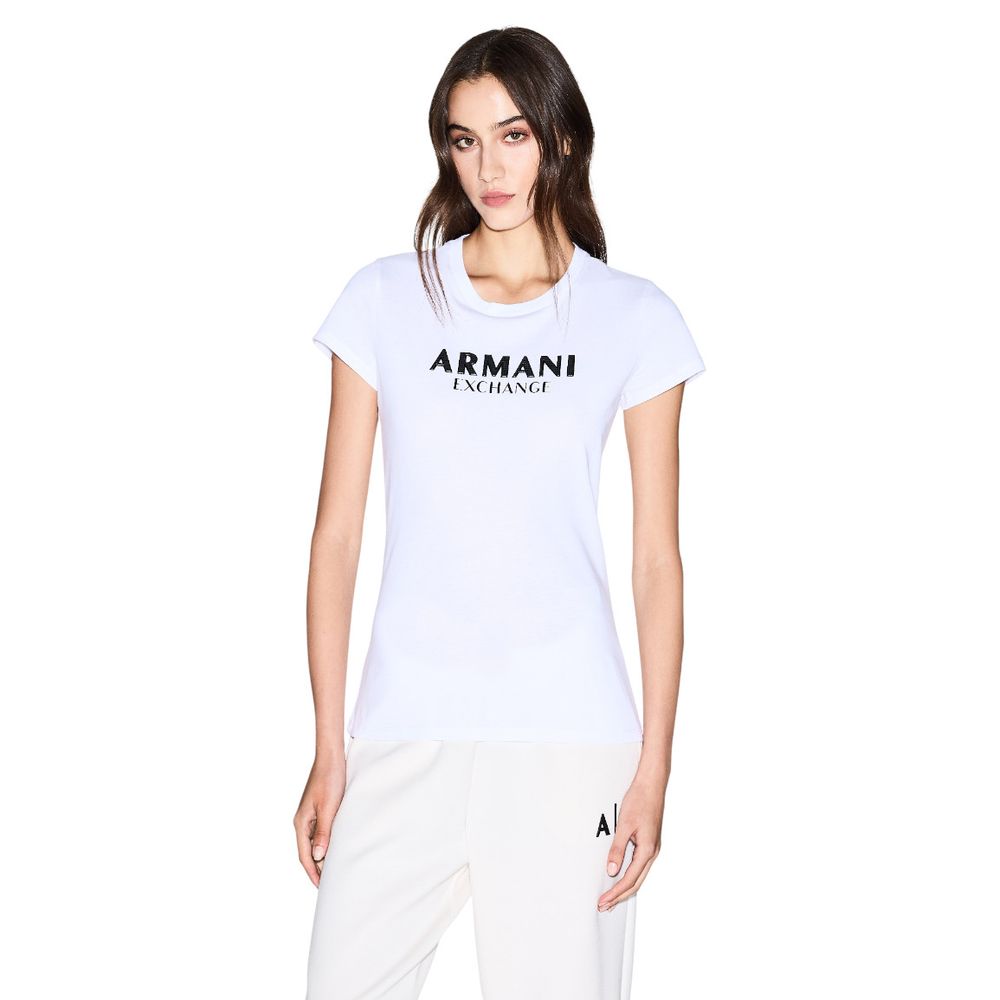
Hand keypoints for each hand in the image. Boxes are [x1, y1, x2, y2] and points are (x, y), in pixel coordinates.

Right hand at [293, 749, 346, 887]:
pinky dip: (327, 844)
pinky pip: (320, 833)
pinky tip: (337, 849)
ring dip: (322, 856)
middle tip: (330, 885)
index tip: (322, 888)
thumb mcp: (328, 807)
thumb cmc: (330, 780)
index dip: (313, 872)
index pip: (305, 855)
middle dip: (317, 868)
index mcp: (301, 823)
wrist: (331, 757)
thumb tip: (318, 857)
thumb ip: (323, 832)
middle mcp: (303, 821)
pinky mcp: (318, 810)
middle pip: (308, 852)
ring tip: (335, 871)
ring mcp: (310, 816)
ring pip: (315, 843)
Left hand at [597, 767, 666, 910]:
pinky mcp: (650, 843)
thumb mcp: (624, 825)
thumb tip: (611, 871)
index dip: (615, 893)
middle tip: (603, 905)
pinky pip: (640, 866)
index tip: (603, 901)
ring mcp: (652, 848)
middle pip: (636, 883)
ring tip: (611, 898)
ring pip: (639, 876)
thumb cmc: (639, 801)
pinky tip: (621, 878)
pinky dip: (630, 876)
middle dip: (619, 896)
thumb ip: (617, 849)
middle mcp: (652, 852)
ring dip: (625, 888)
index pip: (629, 879)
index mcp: (647, 850)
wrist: (651, 785)